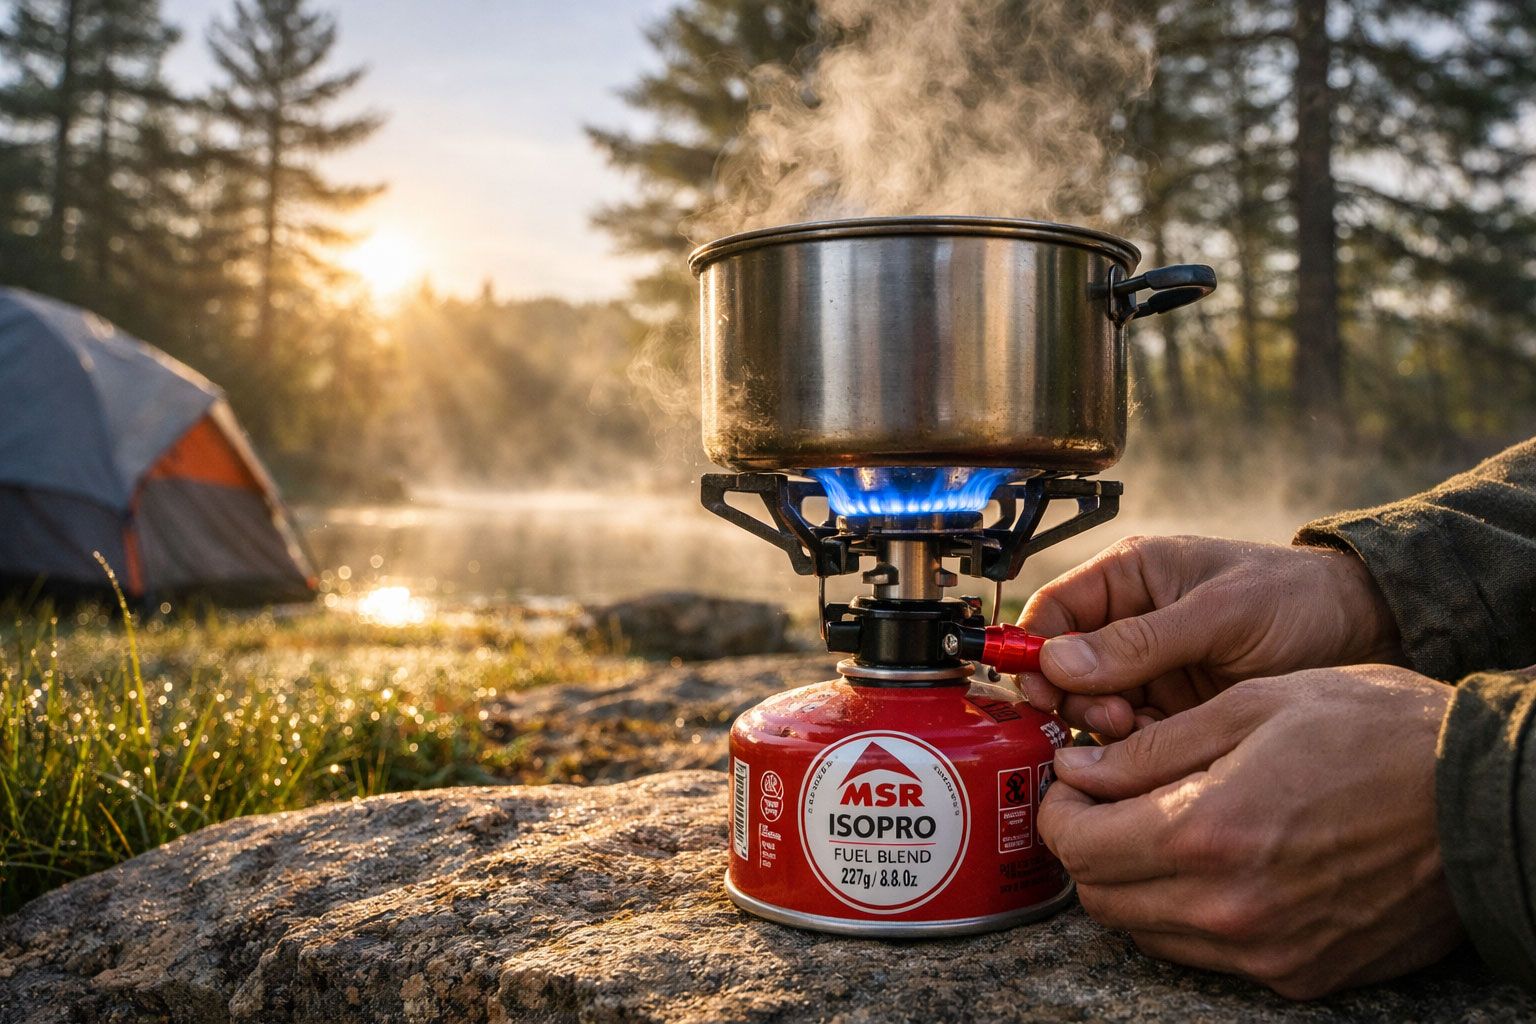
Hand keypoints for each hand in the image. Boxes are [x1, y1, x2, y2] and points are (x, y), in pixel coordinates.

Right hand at [1017, 535, 1401, 736]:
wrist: (1369, 637)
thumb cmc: (1298, 599)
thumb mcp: (1220, 613)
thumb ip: (1140, 640)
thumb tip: (1058, 662)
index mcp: (1131, 577)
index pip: (1054, 610)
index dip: (1035, 648)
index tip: (1040, 689)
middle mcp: (1131, 623)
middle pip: (1065, 667)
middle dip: (1075, 696)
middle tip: (1108, 716)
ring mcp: (1152, 670)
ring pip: (1094, 706)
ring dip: (1105, 725)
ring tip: (1136, 727)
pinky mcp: (1175, 710)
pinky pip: (1132, 735)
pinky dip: (1136, 747)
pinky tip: (1162, 747)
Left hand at [1037, 665, 1461, 998]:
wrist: (1485, 799)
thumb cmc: (1376, 733)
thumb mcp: (1252, 706)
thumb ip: (1152, 748)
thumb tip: (1081, 770)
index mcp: (1207, 834)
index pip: (1078, 846)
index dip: (1058, 811)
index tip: (1070, 783)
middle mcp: (1228, 910)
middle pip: (1103, 897)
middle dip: (1089, 845)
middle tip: (1108, 800)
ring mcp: (1267, 952)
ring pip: (1148, 931)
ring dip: (1134, 881)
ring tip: (1162, 825)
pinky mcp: (1302, 974)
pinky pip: (1207, 954)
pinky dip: (1189, 913)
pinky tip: (1217, 863)